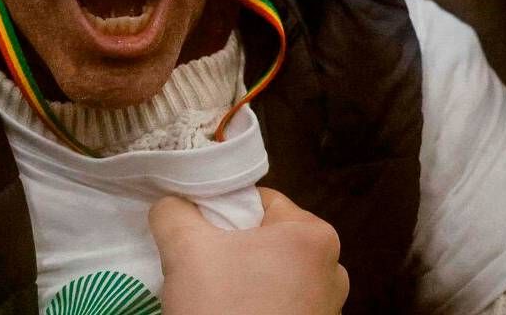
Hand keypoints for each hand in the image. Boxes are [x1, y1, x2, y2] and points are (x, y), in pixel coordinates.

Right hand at [150, 187, 348, 314]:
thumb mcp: (185, 251)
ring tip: (216, 299)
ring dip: (245, 282)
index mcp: (313, 235)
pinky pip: (281, 306)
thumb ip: (173, 212)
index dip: (222, 212)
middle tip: (203, 267)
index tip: (198, 235)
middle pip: (268, 239)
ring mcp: (328, 308)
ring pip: (273, 276)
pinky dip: (258, 308)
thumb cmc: (224, 308)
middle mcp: (332, 269)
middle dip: (233, 250)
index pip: (259, 202)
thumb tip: (172, 203)